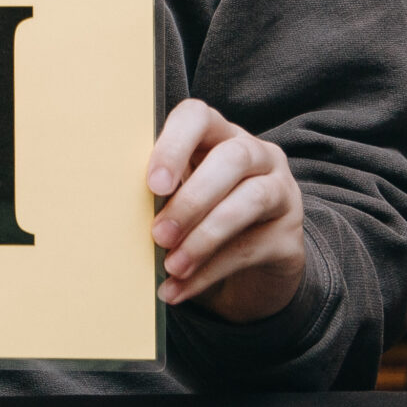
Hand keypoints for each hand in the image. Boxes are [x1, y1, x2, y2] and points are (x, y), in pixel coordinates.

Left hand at [147, 98, 305, 321]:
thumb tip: (116, 210)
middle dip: (192, 199)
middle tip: (158, 234)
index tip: (153, 184)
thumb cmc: (201, 215)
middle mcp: (258, 155)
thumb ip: (161, 192)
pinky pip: (251, 248)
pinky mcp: (289, 236)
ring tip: (171, 266)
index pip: (198, 117)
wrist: (253, 262)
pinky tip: (179, 288)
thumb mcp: (180, 196)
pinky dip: (209, 272)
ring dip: (204, 236)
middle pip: (233, 158)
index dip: (174, 145)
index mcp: (219, 135)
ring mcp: (282, 191)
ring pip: (250, 200)